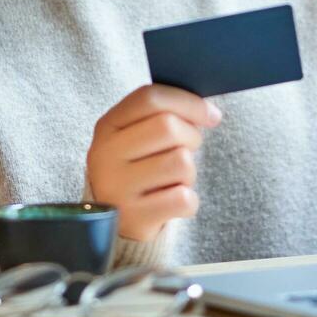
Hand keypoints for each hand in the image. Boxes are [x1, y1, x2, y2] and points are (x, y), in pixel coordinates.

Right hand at [85, 84, 222, 242]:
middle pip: (168, 127)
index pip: (150, 98)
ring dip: (189, 172)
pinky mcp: (135, 217)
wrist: (116, 219)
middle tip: (187, 150)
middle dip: (191, 137)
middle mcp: (105, 154)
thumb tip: (210, 113)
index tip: (210, 114)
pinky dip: (188, 200)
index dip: (187, 102)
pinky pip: (184, 199)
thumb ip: (163, 115)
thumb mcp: (136, 136)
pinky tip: (170, 201)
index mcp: (107, 126)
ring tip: (173, 179)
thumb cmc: (138, 168)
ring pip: (181, 163)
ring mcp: (117, 187)